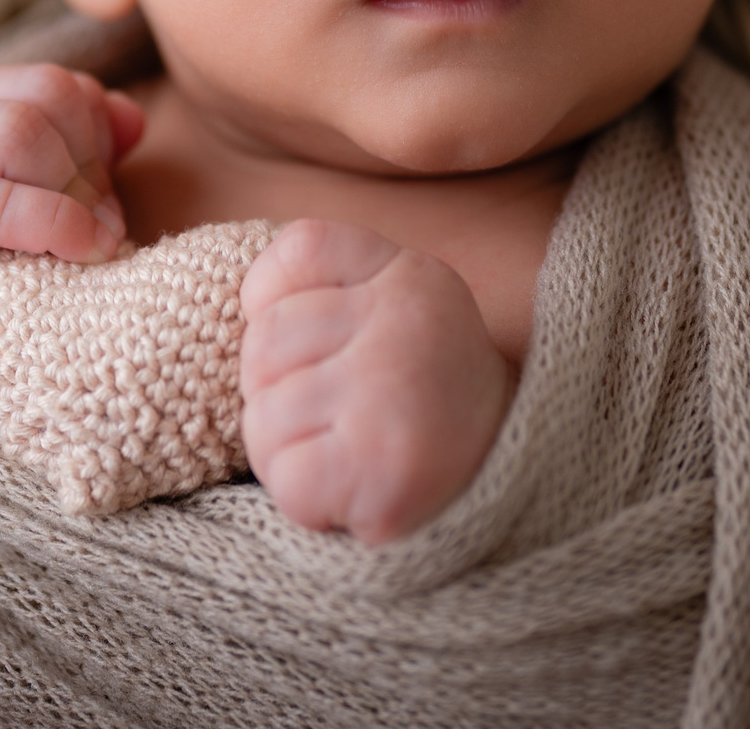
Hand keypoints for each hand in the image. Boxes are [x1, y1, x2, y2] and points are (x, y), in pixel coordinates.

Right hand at [0, 63, 142, 367]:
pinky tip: (80, 253)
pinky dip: (55, 225)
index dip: (101, 135)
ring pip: (20, 131)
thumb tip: (132, 118)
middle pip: (49, 93)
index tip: (106, 196)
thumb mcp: (43, 196)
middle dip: (91, 160)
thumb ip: (85, 152)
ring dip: (73, 190)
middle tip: (104, 223)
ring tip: (88, 242)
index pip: (64, 83)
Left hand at [238, 220, 515, 544]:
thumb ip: (328, 291)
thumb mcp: (394, 316)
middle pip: (264, 342)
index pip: (300, 249)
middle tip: (337, 421)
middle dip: (277, 393)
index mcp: (411, 274)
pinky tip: (354, 493)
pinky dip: (307, 500)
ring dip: (288, 454)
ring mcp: (394, 391)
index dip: (276, 300)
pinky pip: (285, 478)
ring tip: (347, 459)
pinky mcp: (384, 466)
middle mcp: (407, 321)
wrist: (508, 487)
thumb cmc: (424, 401)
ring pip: (264, 418)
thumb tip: (240, 308)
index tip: (317, 345)